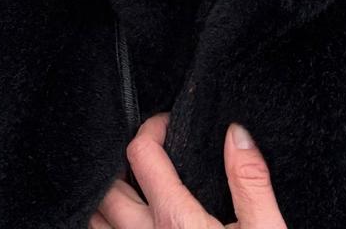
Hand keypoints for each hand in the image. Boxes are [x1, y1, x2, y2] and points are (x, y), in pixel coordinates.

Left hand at [90, 115, 285, 228]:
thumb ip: (250, 181)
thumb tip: (236, 134)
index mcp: (177, 222)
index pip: (140, 156)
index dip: (152, 129)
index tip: (167, 126)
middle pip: (106, 190)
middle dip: (122, 167)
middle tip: (148, 162)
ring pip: (95, 226)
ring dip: (108, 206)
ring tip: (136, 198)